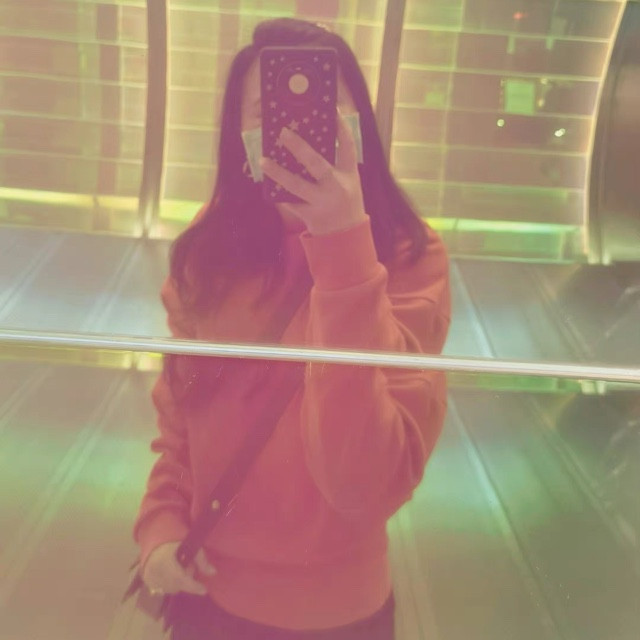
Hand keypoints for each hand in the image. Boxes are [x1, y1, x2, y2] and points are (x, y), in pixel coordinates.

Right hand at [142, 541, 214, 595]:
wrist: (155, 543)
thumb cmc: (174, 542)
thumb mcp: (190, 546)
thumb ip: (201, 560)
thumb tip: (213, 573)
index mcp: (165, 562)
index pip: (180, 579)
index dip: (193, 586)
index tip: (204, 590)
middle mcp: (156, 572)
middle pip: (177, 585)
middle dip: (187, 579)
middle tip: (190, 566)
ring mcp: (150, 578)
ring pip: (171, 589)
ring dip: (179, 582)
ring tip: (179, 568)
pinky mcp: (148, 582)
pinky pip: (163, 589)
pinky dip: (171, 584)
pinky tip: (172, 574)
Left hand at [259, 110, 367, 235]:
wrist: (346, 237)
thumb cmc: (344, 202)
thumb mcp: (348, 182)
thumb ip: (334, 164)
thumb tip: (305, 141)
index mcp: (350, 175)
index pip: (348, 146)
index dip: (341, 127)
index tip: (331, 110)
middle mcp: (336, 187)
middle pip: (317, 163)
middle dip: (299, 147)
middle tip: (283, 132)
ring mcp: (321, 202)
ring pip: (296, 185)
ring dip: (278, 172)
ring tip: (263, 160)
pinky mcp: (309, 215)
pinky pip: (289, 201)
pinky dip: (278, 191)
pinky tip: (266, 182)